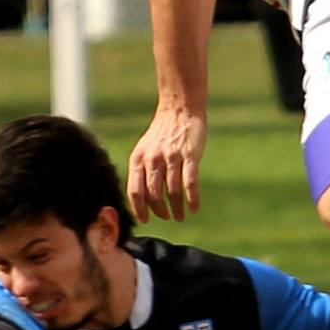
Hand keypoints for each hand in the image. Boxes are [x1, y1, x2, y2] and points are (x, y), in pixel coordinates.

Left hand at [127, 108, 206, 222]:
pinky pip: (190, 183)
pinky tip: (193, 209)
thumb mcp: (145, 150)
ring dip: (176, 208)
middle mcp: (153, 159)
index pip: (135, 191)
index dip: (140, 209)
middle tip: (166, 217)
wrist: (180, 110)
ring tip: (180, 216)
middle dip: (160, 211)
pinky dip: (192, 199)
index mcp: (138, 159)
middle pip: (154, 194)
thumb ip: (142, 170)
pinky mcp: (190, 156)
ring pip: (172, 192)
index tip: (146, 219)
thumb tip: (142, 198)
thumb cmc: (162, 133)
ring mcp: (171, 158)